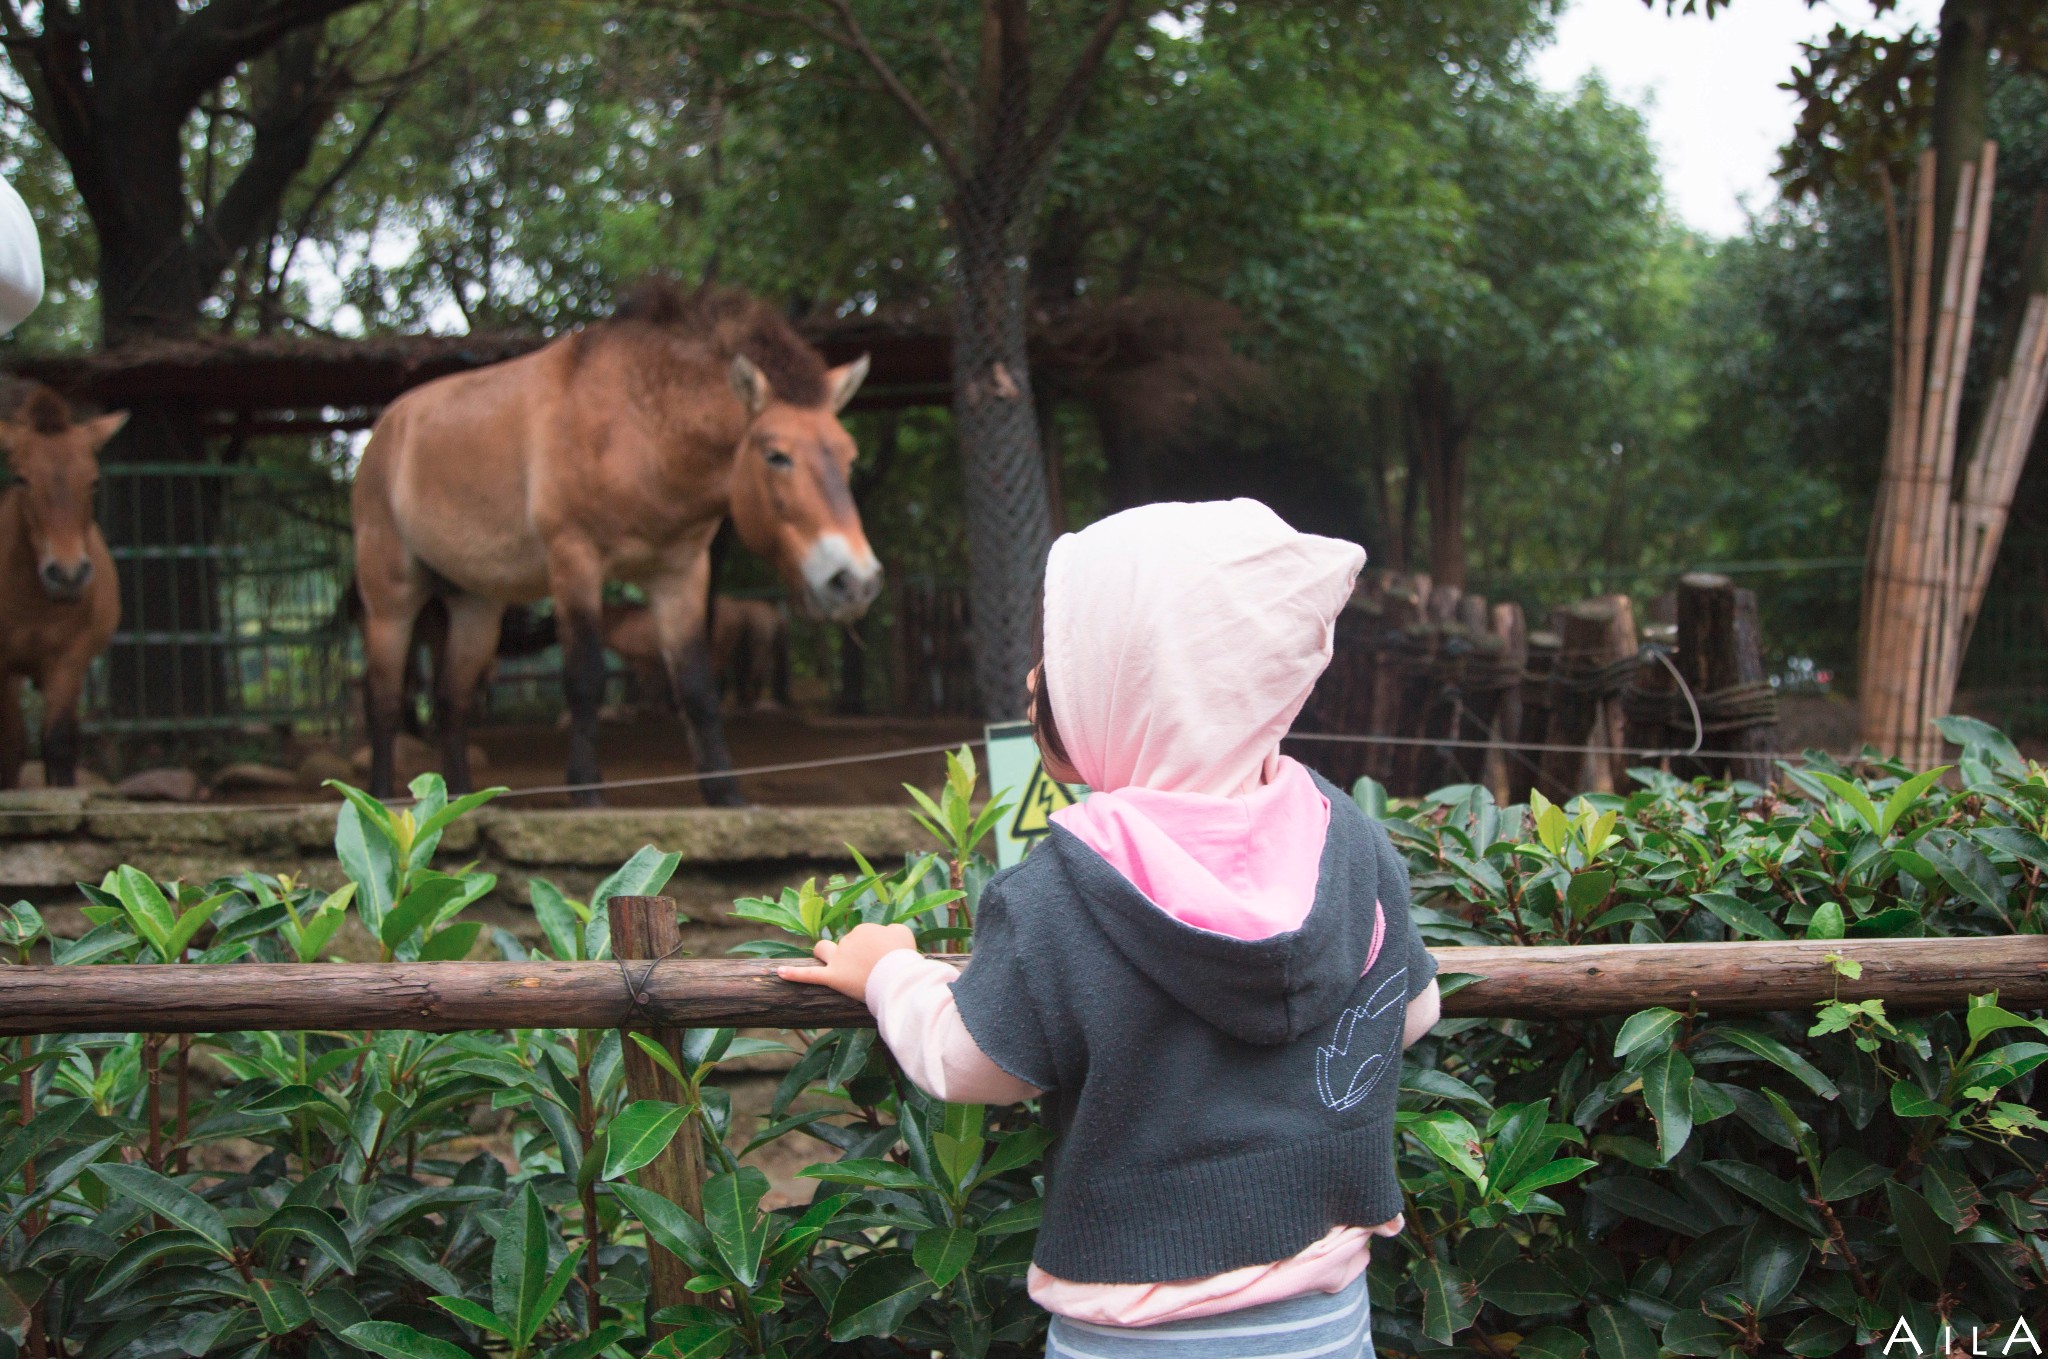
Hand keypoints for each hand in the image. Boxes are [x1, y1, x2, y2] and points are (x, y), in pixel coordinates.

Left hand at [776, 922, 917, 1001]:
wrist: (897, 976)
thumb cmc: (903, 957)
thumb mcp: (904, 934)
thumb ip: (891, 930)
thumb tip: (885, 933)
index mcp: (863, 929)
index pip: (863, 937)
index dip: (873, 951)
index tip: (884, 962)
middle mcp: (848, 940)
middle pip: (846, 945)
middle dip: (854, 954)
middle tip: (871, 970)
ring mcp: (838, 959)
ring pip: (824, 950)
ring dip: (825, 954)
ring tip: (832, 964)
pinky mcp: (832, 977)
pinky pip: (809, 975)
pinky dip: (793, 974)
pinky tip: (778, 973)